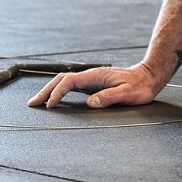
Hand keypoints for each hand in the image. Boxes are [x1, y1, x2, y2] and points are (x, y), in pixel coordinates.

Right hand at [27, 63, 160, 109]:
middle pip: (62, 79)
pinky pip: (71, 86)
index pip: (70, 82)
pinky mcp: (94, 84)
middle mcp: (91, 76)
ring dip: (50, 91)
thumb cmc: (141, 86)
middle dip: (46, 91)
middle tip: (32, 104)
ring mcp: (92, 79)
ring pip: (65, 82)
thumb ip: (109, 97)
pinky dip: (59, 91)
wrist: (149, 76)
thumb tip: (90, 103)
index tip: (50, 106)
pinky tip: (55, 100)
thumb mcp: (128, 93)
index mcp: (96, 76)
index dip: (58, 93)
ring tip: (38, 103)